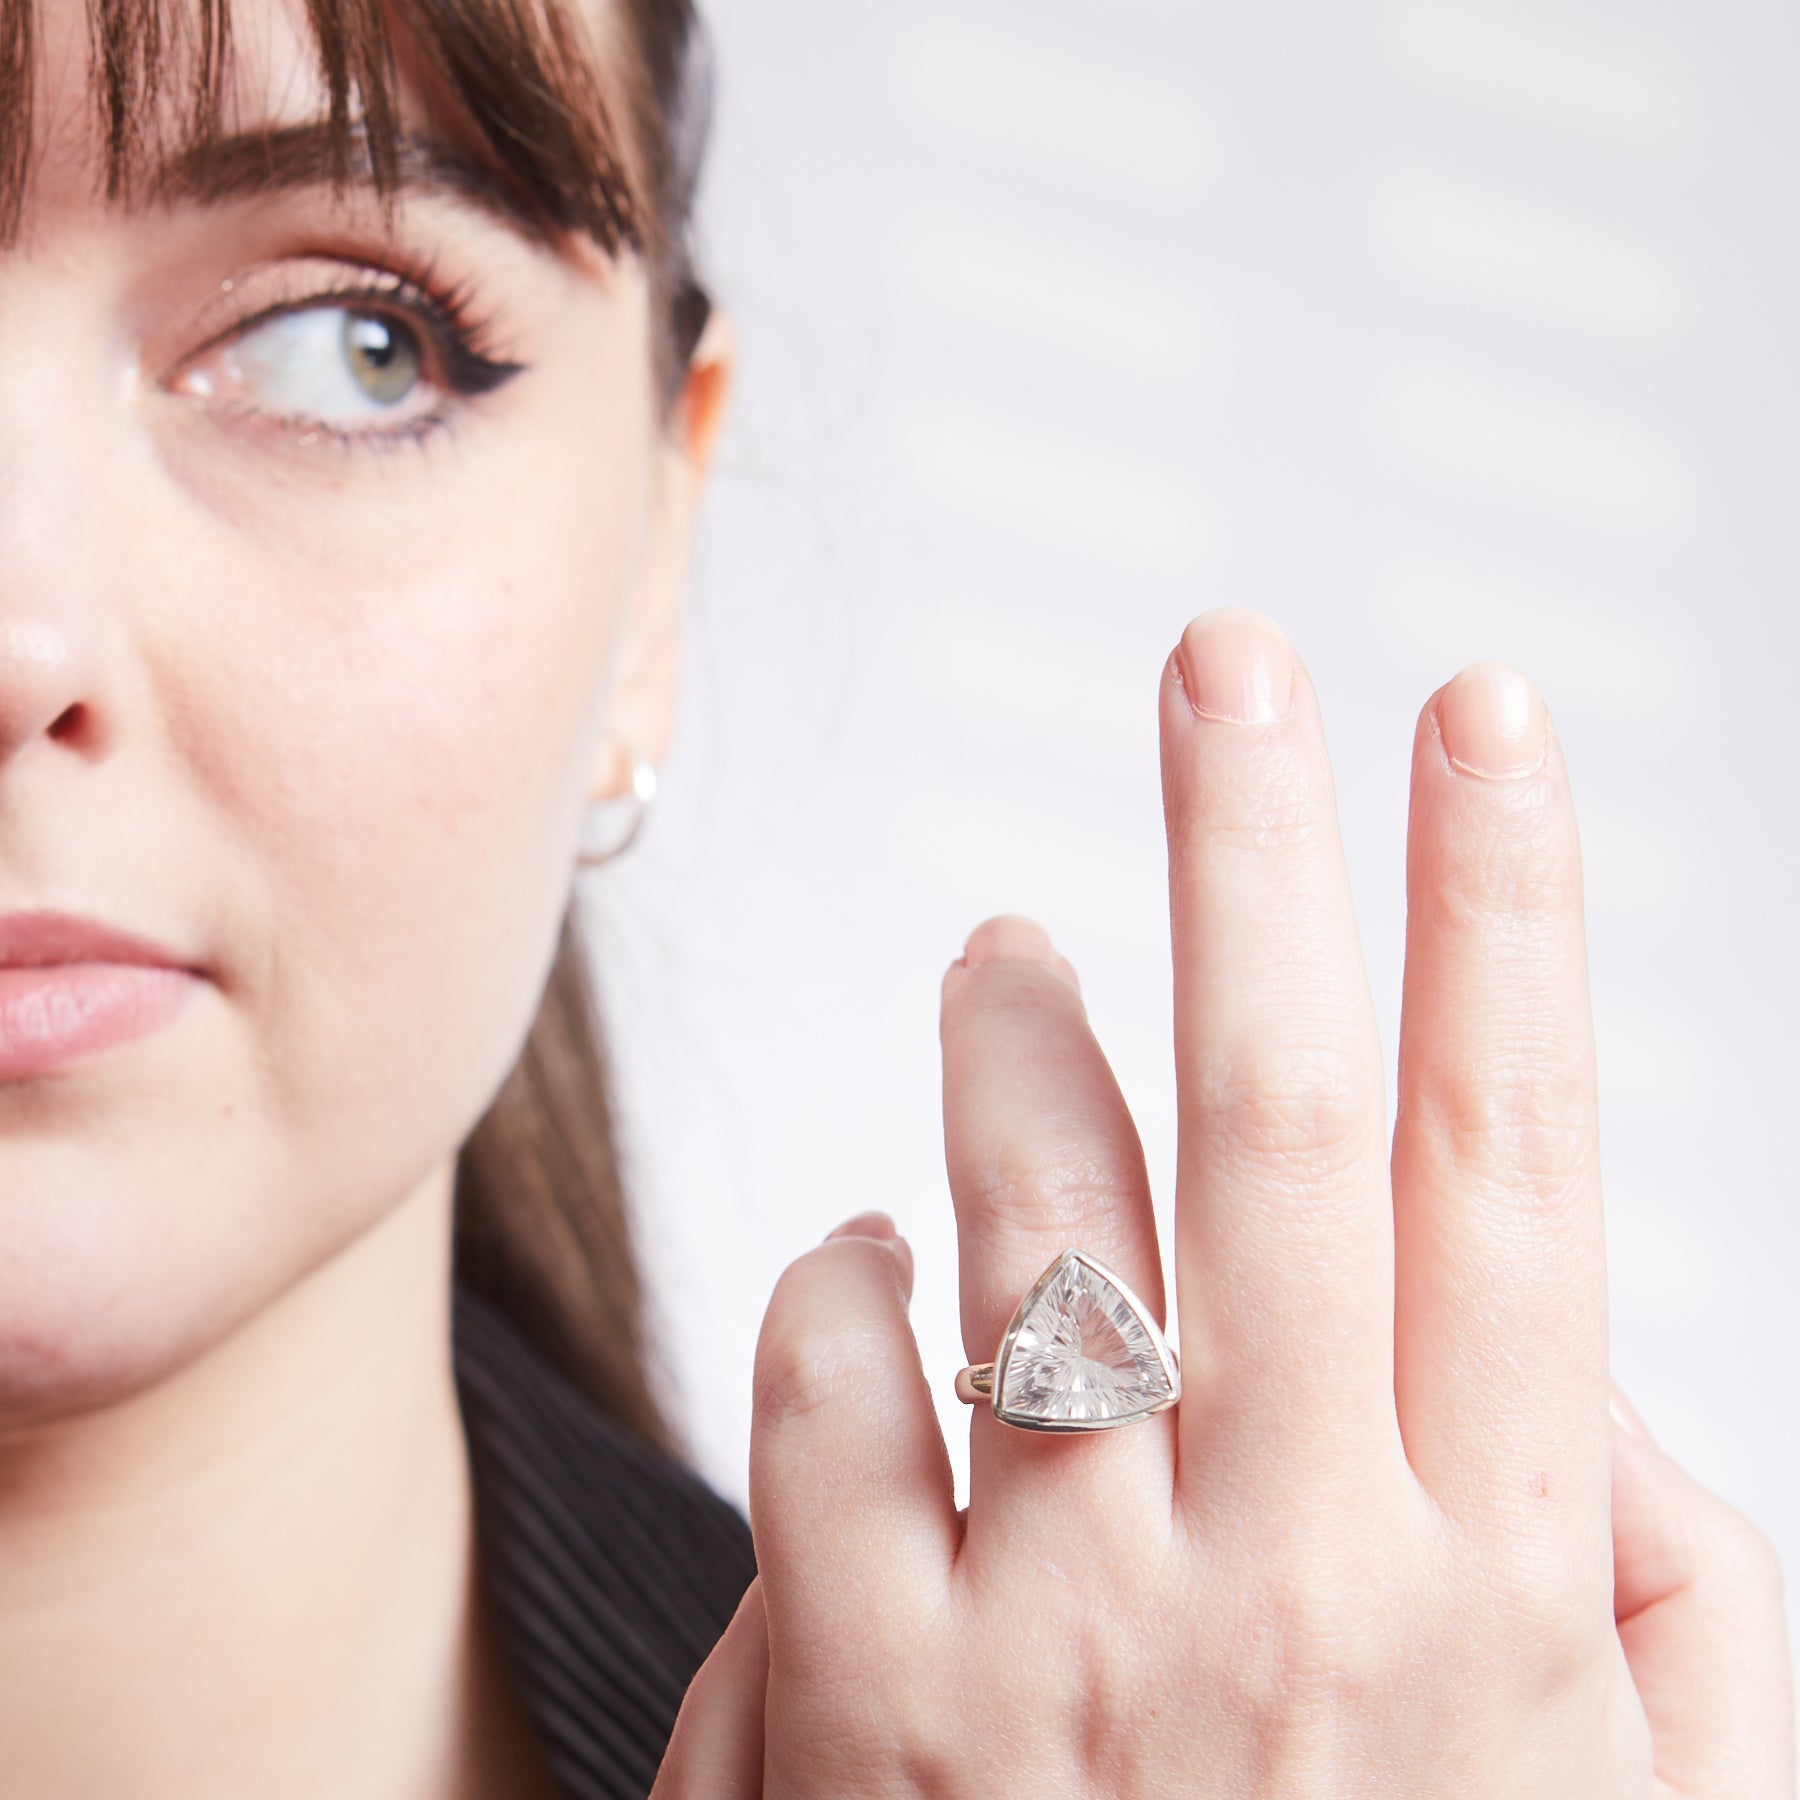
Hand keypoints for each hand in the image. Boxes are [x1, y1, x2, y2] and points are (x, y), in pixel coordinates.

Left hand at [655, 609, 1793, 1797]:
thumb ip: (1650, 1591)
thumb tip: (1582, 1364)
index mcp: (1491, 1582)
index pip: (1510, 1163)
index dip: (1505, 917)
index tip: (1486, 716)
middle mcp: (1285, 1577)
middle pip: (1276, 1126)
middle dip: (1261, 857)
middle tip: (1234, 655)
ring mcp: (1062, 1642)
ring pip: (1031, 1220)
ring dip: (1018, 1040)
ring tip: (1010, 947)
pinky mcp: (862, 1699)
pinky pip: (829, 1389)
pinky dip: (836, 1280)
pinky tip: (866, 1263)